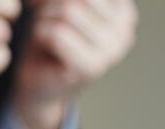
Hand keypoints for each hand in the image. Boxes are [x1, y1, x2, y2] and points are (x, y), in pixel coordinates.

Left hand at [15, 0, 137, 128]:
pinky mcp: (91, 68)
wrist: (39, 84)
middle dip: (52, 3)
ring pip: (68, 12)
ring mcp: (111, 51)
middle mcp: (124, 30)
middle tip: (39, 13)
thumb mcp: (61, 8)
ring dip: (43, 18)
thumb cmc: (49, 42)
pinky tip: (41, 44)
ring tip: (42, 31)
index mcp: (123, 12)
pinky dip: (40, 33)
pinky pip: (57, 34)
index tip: (42, 2)